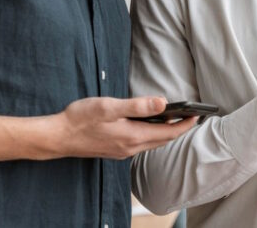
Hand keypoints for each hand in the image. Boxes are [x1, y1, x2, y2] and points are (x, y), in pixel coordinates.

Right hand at [44, 96, 195, 159]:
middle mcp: (131, 147)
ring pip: (152, 143)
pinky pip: (141, 144)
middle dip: (179, 128)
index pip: (168, 132)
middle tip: (192, 116)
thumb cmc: (80, 119)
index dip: (185, 124)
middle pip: (163, 139)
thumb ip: (137, 105)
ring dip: (166, 132)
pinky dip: (152, 135)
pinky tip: (150, 125)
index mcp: (133, 136)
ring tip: (176, 119)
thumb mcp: (109, 106)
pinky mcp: (116, 150)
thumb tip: (163, 103)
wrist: (58, 137)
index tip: (198, 114)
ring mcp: (123, 151)